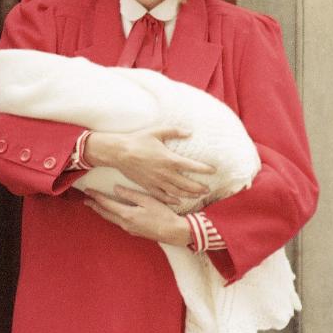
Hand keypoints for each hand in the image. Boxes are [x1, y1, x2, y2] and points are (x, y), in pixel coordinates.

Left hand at [83, 185, 191, 244]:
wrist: (174, 232)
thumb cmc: (163, 214)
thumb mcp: (147, 200)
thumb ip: (131, 194)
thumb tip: (116, 189)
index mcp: (127, 214)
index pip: (106, 204)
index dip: (96, 197)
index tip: (87, 192)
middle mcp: (125, 223)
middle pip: (105, 214)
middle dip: (95, 206)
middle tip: (86, 200)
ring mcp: (129, 229)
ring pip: (111, 219)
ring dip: (102, 212)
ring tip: (95, 206)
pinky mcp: (135, 232)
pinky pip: (118, 223)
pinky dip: (111, 217)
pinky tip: (112, 214)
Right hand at [84, 127, 214, 205]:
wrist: (119, 152)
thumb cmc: (138, 140)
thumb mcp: (157, 132)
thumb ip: (174, 131)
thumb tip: (190, 131)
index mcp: (169, 159)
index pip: (192, 166)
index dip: (204, 169)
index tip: (213, 170)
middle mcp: (165, 173)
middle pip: (187, 183)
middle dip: (199, 187)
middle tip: (208, 189)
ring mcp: (156, 181)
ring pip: (177, 191)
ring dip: (189, 194)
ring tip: (198, 195)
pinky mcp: (148, 185)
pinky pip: (162, 196)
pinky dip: (172, 200)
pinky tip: (178, 201)